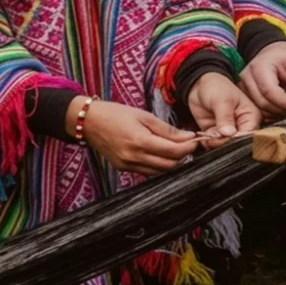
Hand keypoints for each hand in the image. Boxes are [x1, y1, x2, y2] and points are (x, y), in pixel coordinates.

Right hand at [79, 99, 197, 175]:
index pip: (173, 152)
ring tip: (176, 149)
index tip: (197, 140)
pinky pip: (148, 172)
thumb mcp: (143, 115)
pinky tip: (161, 154)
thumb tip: (187, 136)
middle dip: (182, 156)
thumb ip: (166, 129)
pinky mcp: (124, 169)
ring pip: (159, 172)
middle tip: (189, 144)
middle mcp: (134, 158)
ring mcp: (128, 166)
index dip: (188, 148)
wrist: (88, 122)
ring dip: (171, 162)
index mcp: (140, 141)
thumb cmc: (116, 113)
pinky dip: (158, 166)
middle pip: (169, 165)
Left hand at [187, 73, 260, 147]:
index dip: (237, 140)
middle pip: (237, 143)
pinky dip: (207, 143)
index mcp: (251, 117)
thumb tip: (228, 134)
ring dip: (214, 144)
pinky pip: (213, 145)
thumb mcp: (222, 100)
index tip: (223, 138)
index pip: (248, 135)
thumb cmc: (216, 87)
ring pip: (224, 146)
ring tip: (207, 135)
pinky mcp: (216, 135)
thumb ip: (225, 118)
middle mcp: (242, 127)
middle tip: (212, 137)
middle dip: (224, 143)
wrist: (199, 85)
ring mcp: (229, 132)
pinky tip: (202, 137)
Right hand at [240, 42, 285, 117]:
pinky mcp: (245, 97)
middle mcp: (247, 77)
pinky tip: (283, 109)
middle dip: (283, 110)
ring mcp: (243, 88)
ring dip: (278, 113)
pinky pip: (258, 111)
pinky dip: (272, 114)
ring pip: (260, 110)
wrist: (274, 56)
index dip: (285, 103)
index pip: (269, 90)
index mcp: (259, 66)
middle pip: (263, 102)